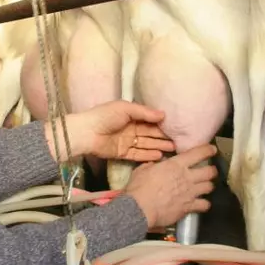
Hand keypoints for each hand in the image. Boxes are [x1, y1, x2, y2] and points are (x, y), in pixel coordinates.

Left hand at [46, 101, 175, 161]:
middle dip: (163, 137)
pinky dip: (148, 156)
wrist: (86, 132)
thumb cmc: (105, 116)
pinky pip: (138, 155)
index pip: (150, 120)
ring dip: (159, 146)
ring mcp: (126, 142)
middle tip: (179, 140)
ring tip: (173, 149)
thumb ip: (144, 112)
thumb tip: (163, 114)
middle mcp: (130, 128)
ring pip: (146, 144)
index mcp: (131, 115)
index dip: (162, 123)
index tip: (176, 127)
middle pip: (150, 133)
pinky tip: (160, 156)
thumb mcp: (126, 109)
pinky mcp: (122, 153)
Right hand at [124, 144, 217, 228]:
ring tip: (205, 186)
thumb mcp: (143, 169)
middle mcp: (188, 177)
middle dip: (212, 170)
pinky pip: (205, 205)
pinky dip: (204, 204)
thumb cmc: (139, 187)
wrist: (140, 208)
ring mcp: (190, 193)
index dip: (208, 150)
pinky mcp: (189, 207)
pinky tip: (201, 204)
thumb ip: (153, 165)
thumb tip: (156, 164)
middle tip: (210, 171)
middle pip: (210, 171)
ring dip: (208, 186)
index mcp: (177, 164)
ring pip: (210, 187)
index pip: (198, 153)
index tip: (212, 149)